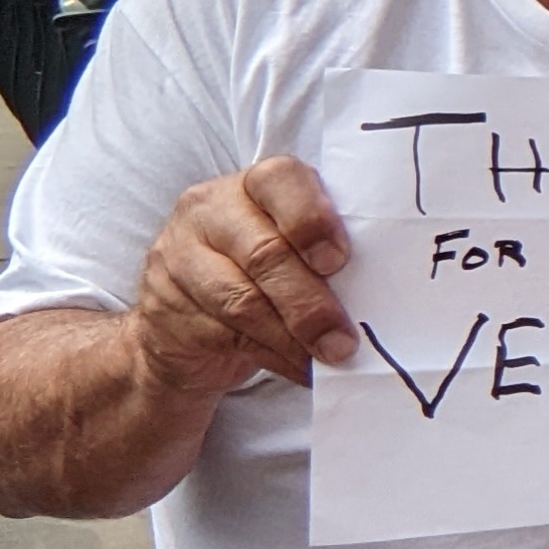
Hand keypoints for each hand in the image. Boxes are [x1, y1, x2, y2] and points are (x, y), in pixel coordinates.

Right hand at [125, 157, 352, 395]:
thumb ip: (324, 250)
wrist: (184, 320)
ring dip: (294, 338)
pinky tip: (300, 368)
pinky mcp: (166, 308)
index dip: (313, 220)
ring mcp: (179, 258)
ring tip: (330, 358)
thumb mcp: (292, 246)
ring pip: (243, 301)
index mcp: (253, 184)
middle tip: (343, 339)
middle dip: (311, 302)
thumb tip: (382, 290)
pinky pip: (227, 335)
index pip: (281, 180)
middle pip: (265, 253)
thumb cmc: (262, 273)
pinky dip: (274, 356)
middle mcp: (209, 212)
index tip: (339, 261)